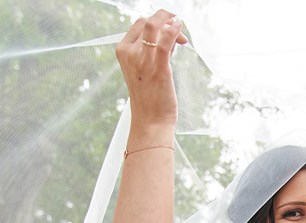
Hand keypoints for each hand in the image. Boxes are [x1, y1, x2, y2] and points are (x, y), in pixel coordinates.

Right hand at [115, 10, 188, 128]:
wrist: (150, 120)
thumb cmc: (150, 96)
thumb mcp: (146, 68)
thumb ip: (154, 50)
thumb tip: (170, 36)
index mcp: (123, 51)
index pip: (140, 24)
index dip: (157, 21)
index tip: (170, 29)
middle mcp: (129, 53)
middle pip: (147, 22)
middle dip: (165, 21)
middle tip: (179, 31)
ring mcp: (142, 60)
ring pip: (155, 27)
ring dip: (172, 24)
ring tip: (182, 33)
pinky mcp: (158, 68)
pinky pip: (165, 41)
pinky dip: (174, 30)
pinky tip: (180, 28)